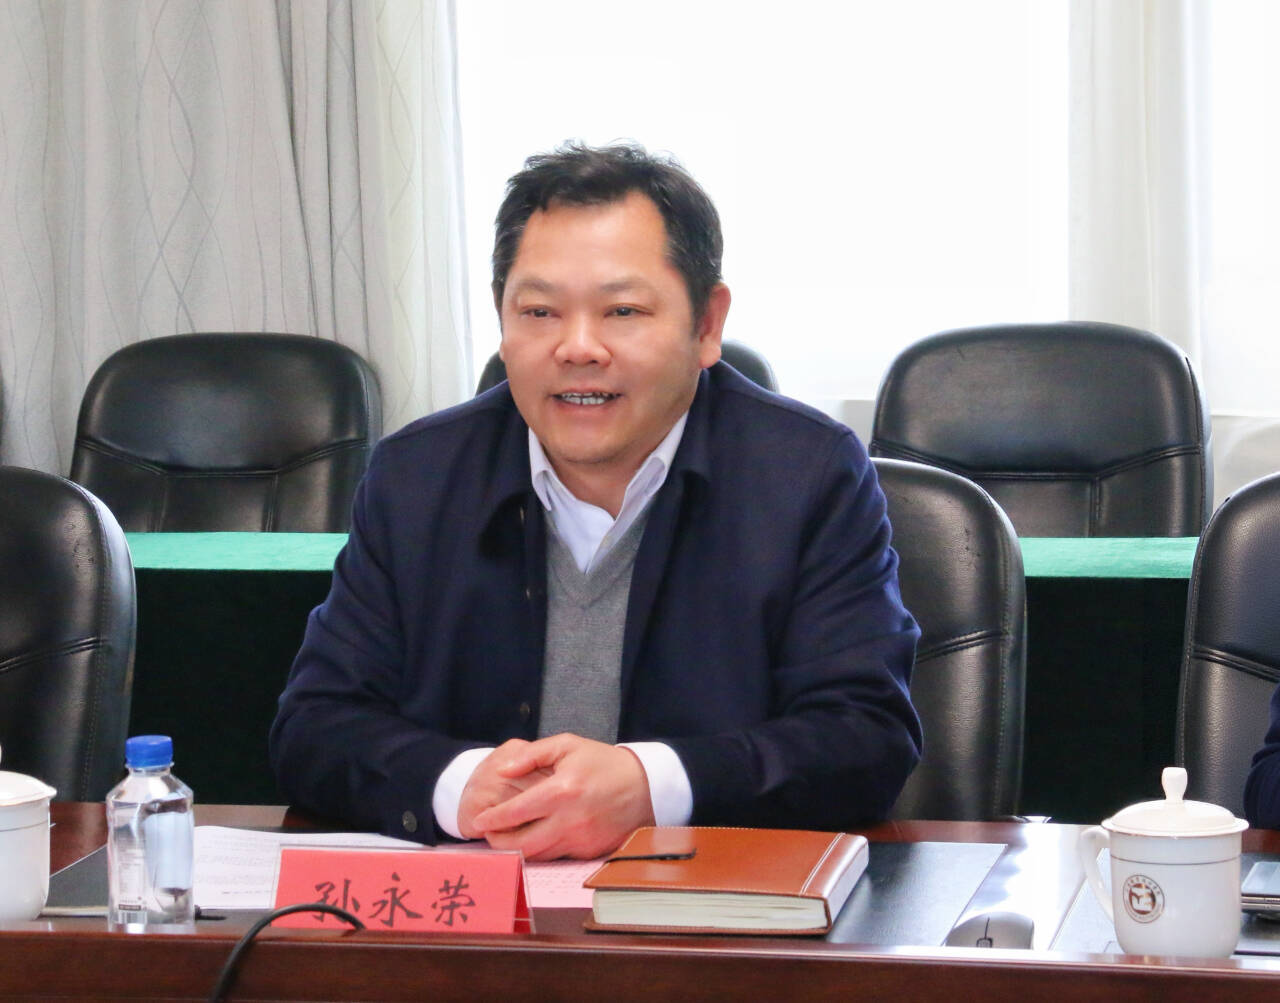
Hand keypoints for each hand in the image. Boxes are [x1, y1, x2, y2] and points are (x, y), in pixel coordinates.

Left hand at [469, 733, 654, 859]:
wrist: (645, 786)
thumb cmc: (602, 763)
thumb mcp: (568, 745)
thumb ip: (532, 755)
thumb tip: (503, 770)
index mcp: (561, 791)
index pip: (515, 813)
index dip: (492, 819)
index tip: (478, 820)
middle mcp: (569, 821)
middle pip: (521, 844)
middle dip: (498, 843)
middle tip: (487, 835)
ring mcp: (580, 840)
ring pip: (537, 856)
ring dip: (516, 851)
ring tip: (505, 839)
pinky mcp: (589, 853)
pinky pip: (557, 858)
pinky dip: (541, 852)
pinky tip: (533, 841)